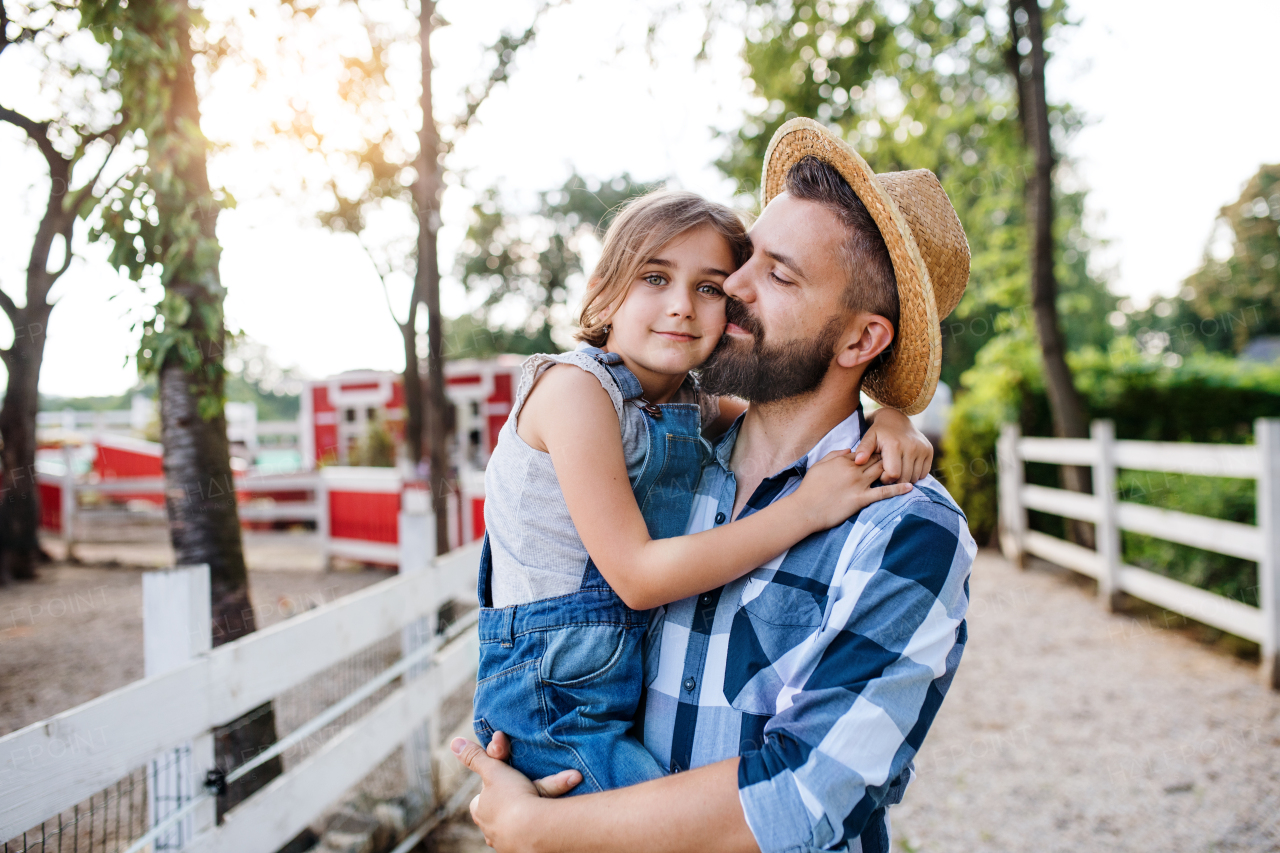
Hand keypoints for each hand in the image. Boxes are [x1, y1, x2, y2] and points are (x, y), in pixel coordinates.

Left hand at [452, 735, 580, 851]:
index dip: (495, 786)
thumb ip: (476, 757)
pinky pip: (539, 827)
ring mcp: (509, 842)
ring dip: (544, 799)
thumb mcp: (493, 770)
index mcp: (480, 812)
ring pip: (524, 816)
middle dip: (522, 792)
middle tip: (537, 785)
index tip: (507, 778)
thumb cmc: (511, 798)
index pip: (482, 798)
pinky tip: (569, 796)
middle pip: (504, 807)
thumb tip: (455, 743)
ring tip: (569, 781)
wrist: (535, 830)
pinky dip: (550, 814)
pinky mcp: (527, 848)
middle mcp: (491, 831)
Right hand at [791, 449, 911, 530]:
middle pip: (876, 459)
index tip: (884, 450)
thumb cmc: (809, 488)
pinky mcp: (861, 499)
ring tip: (908, 467)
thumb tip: (849, 449)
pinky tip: (909, 487)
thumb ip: (834, 455)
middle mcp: (853, 469)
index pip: (864, 452)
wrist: (805, 509)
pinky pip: (883, 493)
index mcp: (843, 460)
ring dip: (895, 468)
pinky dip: (897, 489)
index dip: (874, 450)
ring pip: (882, 471)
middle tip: (901, 454)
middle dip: (888, 456)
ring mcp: (858, 484)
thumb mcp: (818, 465)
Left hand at [859, 407, 933, 482]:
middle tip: (888, 473)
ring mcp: (922, 449)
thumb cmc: (879, 432)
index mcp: (895, 445)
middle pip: (905, 478)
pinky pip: (924, 473)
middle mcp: (911, 447)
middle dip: (895, 480)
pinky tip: (906, 467)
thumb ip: (863, 450)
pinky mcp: (929, 451)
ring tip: (896, 469)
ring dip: (905, 478)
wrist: (896, 420)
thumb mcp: (869, 438)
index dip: (885, 478)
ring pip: (915, 477)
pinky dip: (915, 474)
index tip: (880, 473)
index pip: (893, 474)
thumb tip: (858, 461)